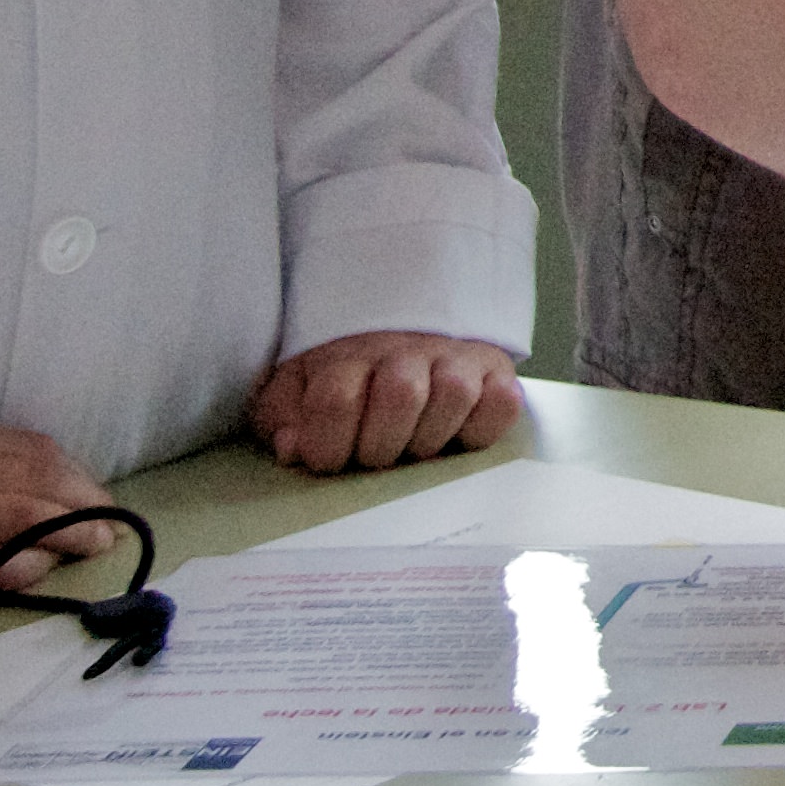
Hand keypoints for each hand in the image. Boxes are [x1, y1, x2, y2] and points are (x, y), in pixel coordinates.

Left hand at [0, 421, 119, 592]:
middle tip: (113, 523)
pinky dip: (51, 452)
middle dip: (88, 500)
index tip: (102, 545)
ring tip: (96, 497)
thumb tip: (46, 561)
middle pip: (46, 478)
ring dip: (76, 474)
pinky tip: (62, 466)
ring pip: (39, 452)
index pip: (35, 517)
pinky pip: (20, 435)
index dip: (75, 529)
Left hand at [250, 332, 525, 473]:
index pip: (336, 398)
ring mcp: (456, 357)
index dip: (327, 445)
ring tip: (413, 446)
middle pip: (399, 395)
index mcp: (348, 354)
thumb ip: (282, 418)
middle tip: (374, 456)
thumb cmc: (344, 373)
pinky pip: (503, 402)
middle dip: (381, 445)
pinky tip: (457, 433)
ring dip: (430, 437)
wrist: (401, 325)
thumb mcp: (296, 389)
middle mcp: (406, 349)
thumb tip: (293, 448)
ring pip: (454, 394)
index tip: (328, 460)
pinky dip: (483, 427)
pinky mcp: (496, 371)